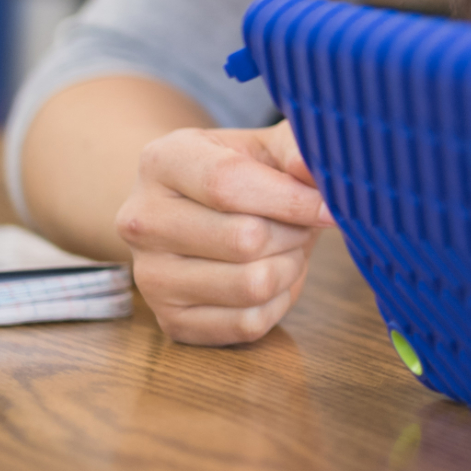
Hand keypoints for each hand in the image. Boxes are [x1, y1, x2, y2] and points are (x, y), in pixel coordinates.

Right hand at [113, 122, 328, 345]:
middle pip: (245, 239)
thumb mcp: (266, 147)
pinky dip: (277, 302)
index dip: (291, 199)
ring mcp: (150, 278)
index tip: (329, 205)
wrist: (200, 213)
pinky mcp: (172, 322)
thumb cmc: (241, 175)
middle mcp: (142, 221)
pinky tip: (269, 276)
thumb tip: (318, 170)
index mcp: (162, 162)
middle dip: (293, 233)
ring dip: (289, 267)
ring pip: (252, 285)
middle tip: (299, 224)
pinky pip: (249, 323)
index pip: (227, 184)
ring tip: (285, 248)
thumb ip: (296, 149)